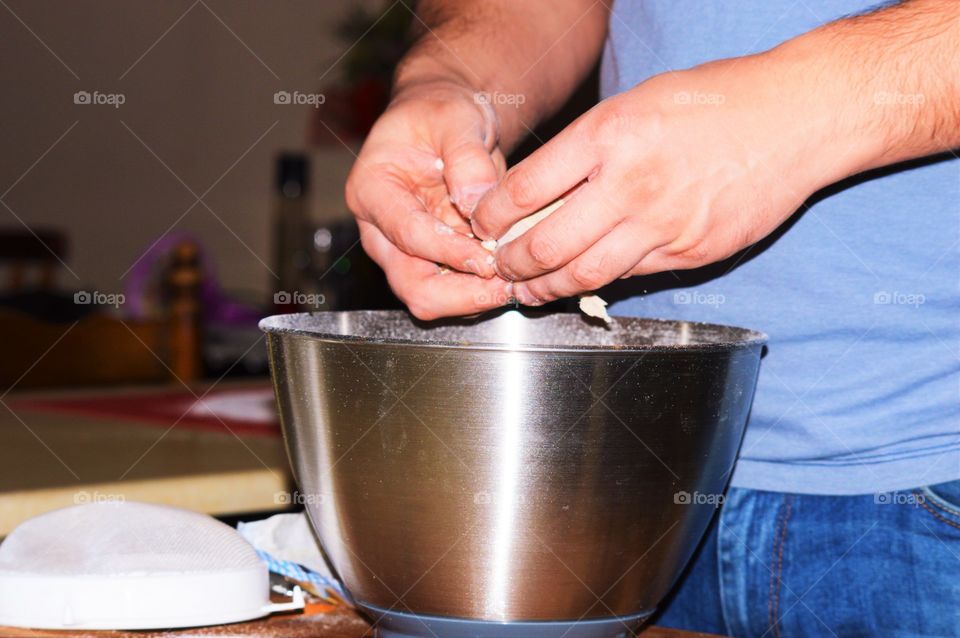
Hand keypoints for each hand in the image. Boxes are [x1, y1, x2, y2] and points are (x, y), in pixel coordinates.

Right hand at [345, 81, 512, 318]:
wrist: (448, 124)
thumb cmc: (441, 114)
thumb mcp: (455, 117)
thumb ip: (466, 157)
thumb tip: (476, 202)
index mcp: (372, 191)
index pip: (408, 234)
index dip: (449, 252)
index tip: (488, 259)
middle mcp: (381, 232)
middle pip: (412, 286)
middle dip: (460, 294)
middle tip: (504, 285)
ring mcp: (405, 253)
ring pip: (432, 300)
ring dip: (475, 298)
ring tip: (514, 282)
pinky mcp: (432, 264)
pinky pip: (455, 294)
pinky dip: (483, 292)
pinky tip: (512, 276)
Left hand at [471, 54, 860, 305]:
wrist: (796, 117)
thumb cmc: (716, 101)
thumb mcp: (638, 103)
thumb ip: (588, 148)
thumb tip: (541, 192)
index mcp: (608, 135)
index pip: (525, 189)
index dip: (493, 216)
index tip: (485, 224)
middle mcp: (629, 183)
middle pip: (545, 243)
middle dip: (512, 264)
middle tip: (501, 267)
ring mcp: (662, 224)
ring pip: (584, 273)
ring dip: (546, 288)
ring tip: (529, 292)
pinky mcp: (691, 252)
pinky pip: (631, 276)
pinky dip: (599, 283)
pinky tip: (583, 282)